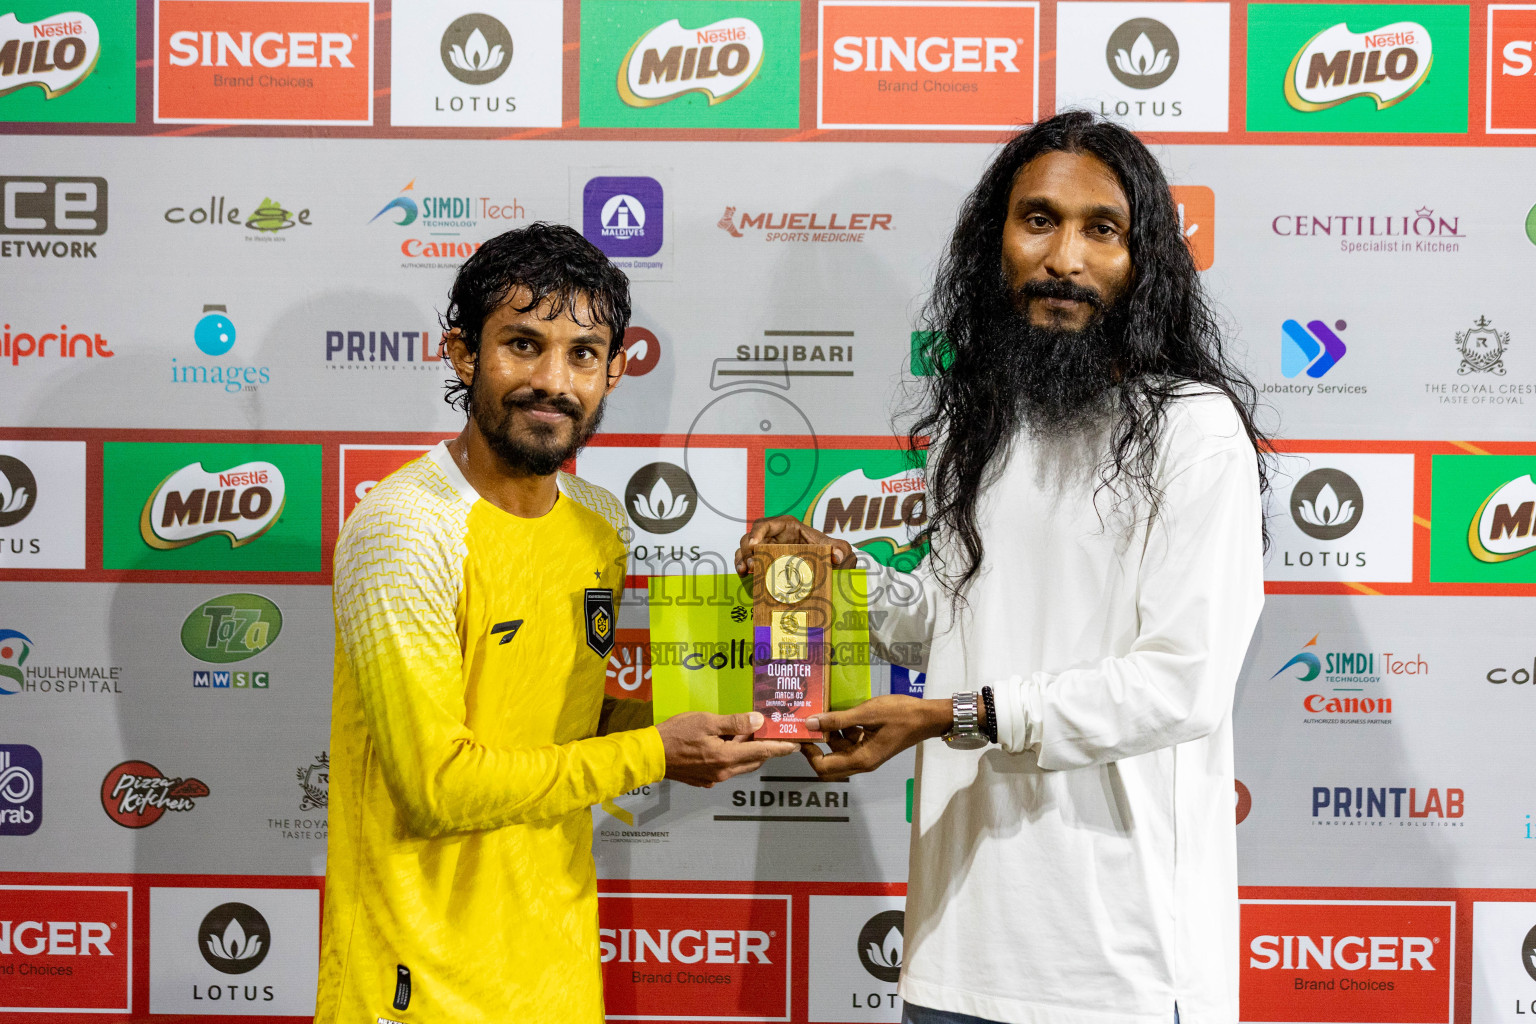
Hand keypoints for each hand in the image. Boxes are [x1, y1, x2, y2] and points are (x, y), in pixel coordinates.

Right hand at [657, 711, 800, 787]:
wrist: (650, 755)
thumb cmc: (676, 734)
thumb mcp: (707, 721)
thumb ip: (735, 723)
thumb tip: (759, 722)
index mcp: (726, 757)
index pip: (762, 753)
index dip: (780, 748)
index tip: (796, 745)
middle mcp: (723, 772)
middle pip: (753, 761)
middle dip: (764, 749)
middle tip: (770, 733)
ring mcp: (712, 778)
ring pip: (739, 765)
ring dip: (746, 752)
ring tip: (744, 734)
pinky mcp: (703, 780)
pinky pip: (725, 769)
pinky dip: (731, 757)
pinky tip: (724, 743)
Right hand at [735, 516, 858, 576]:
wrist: (828, 569)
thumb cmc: (830, 553)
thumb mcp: (838, 549)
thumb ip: (841, 548)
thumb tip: (836, 555)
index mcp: (787, 526)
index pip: (766, 524)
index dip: (757, 532)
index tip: (754, 544)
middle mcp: (773, 536)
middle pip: (750, 538)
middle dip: (747, 550)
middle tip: (750, 565)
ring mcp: (766, 549)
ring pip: (745, 550)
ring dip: (742, 559)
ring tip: (744, 571)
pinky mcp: (763, 562)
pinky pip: (748, 562)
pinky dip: (743, 568)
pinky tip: (744, 576)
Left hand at [801, 696, 953, 779]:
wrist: (927, 717)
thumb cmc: (900, 714)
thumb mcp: (867, 713)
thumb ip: (838, 720)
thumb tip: (810, 723)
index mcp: (861, 759)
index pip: (823, 767)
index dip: (808, 753)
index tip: (801, 734)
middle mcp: (862, 763)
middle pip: (828, 765)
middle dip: (817, 747)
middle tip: (809, 726)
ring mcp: (867, 756)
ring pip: (838, 753)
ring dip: (830, 736)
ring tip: (824, 714)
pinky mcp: (871, 747)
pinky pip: (850, 744)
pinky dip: (843, 732)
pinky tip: (843, 714)